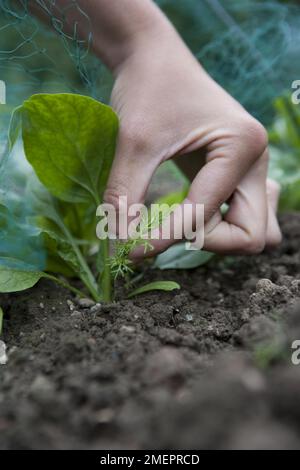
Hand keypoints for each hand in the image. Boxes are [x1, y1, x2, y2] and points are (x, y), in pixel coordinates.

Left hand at [104, 16, 281, 256]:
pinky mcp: (239, 173)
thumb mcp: (133, 144)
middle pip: (252, 237)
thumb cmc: (146, 90)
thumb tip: (118, 245)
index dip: (167, 238)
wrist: (155, 59)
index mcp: (241, 146)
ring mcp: (253, 168)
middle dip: (208, 242)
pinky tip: (193, 211)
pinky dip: (221, 225)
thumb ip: (125, 197)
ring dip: (220, 237)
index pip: (205, 215)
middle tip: (170, 228)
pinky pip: (245, 217)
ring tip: (184, 218)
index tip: (131, 251)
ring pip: (255, 232)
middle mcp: (258, 161)